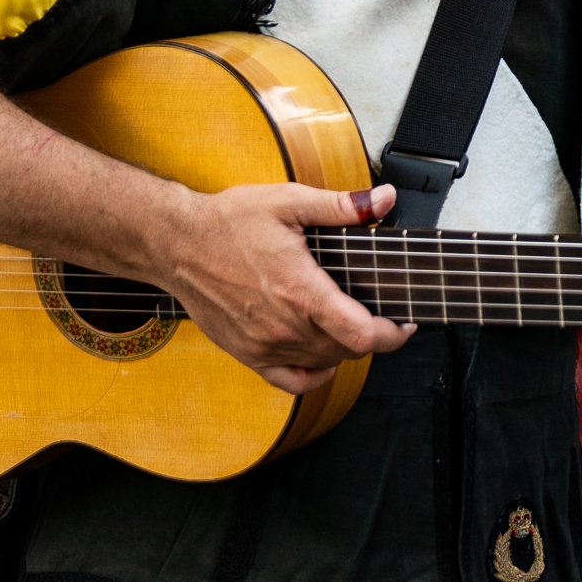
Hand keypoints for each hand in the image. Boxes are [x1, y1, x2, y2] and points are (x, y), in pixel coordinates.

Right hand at [152, 181, 413, 393]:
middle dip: (374, 335)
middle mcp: (284, 326)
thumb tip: (384, 200)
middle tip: (384, 313)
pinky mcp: (248, 354)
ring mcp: (264, 345)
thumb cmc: (229, 221)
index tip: (405, 319)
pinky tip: (323, 357)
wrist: (176, 244)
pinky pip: (291, 381)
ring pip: (325, 362)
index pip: (363, 333)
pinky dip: (314, 374)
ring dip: (346, 347)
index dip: (394, 333)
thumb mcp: (288, 202)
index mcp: (300, 290)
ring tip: (352, 322)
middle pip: (349, 350)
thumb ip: (341, 206)